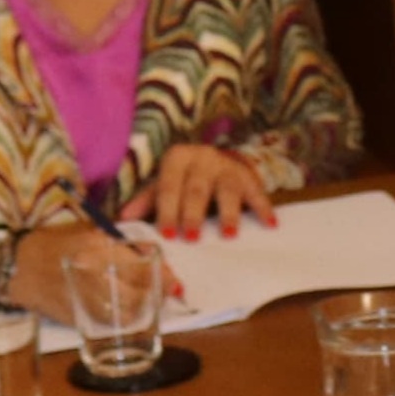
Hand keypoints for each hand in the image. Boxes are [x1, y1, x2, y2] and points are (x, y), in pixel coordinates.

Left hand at [135, 144, 278, 240]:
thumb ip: (147, 201)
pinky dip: (263, 207)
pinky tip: (270, 224)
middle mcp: (203, 158)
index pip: (169, 186)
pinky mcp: (248, 176)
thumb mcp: (164, 185)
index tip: (166, 234)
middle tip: (191, 237)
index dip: (166, 210)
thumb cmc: (184, 179)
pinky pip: (257, 192)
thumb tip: (124, 219)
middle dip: (193, 214)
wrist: (216, 162)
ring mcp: (227, 166)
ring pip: (227, 189)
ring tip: (228, 235)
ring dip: (228, 213)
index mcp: (177, 159)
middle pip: (197, 188)